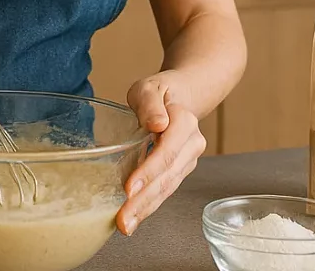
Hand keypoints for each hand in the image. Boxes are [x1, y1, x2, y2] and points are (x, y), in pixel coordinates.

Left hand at [117, 71, 206, 235]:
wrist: (180, 98)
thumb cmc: (159, 93)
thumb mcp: (149, 88)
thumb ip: (150, 104)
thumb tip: (157, 123)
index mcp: (184, 122)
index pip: (167, 151)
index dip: (148, 171)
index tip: (129, 188)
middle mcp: (192, 144)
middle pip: (167, 176)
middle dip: (144, 200)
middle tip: (122, 220)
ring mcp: (188, 161)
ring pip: (167, 188)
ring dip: (146, 209)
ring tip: (125, 225)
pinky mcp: (179, 172)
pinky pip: (165, 190)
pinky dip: (149, 206)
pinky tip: (133, 219)